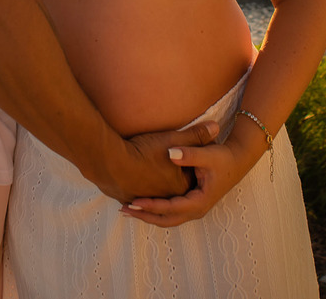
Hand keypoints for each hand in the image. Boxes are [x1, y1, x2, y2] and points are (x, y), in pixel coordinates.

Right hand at [91, 121, 218, 202]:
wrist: (108, 162)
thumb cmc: (142, 152)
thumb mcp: (173, 140)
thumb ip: (195, 135)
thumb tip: (216, 127)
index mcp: (179, 189)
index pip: (190, 179)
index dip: (192, 166)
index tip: (192, 156)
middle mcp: (163, 198)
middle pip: (174, 190)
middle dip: (177, 179)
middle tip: (176, 168)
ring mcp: (142, 199)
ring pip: (153, 194)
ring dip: (156, 188)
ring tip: (155, 174)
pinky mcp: (125, 197)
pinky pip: (135, 194)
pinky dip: (138, 189)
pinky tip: (134, 179)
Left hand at [118, 136, 259, 227]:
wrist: (236, 161)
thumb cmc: (223, 158)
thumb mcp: (208, 155)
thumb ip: (190, 153)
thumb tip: (171, 152)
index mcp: (200, 201)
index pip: (171, 208)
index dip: (152, 205)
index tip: (134, 200)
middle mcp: (196, 210)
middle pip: (166, 219)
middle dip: (145, 215)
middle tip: (124, 208)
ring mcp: (192, 209)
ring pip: (166, 219)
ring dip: (147, 215)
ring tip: (125, 208)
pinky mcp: (188, 204)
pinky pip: (168, 213)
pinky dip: (153, 210)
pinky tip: (139, 203)